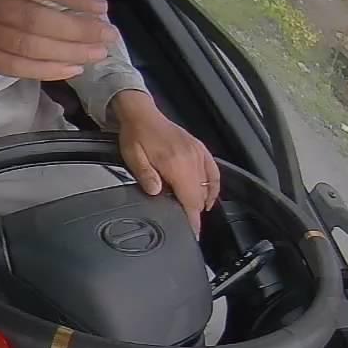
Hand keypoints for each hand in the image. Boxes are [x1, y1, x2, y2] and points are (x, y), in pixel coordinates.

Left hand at [113, 91, 219, 234]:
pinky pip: (213, 171)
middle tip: (189, 229)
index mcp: (175, 163)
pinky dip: (213, 186)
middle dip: (195, 214)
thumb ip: (146, 177)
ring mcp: (197, 153)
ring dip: (202, 202)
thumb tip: (157, 193)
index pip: (190, 199)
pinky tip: (209, 197)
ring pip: (208, 185)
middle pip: (200, 196)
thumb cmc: (135, 135)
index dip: (192, 219)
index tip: (192, 234)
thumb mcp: (133, 158)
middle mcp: (191, 158)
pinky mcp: (199, 148)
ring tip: (194, 215)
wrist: (141, 113)